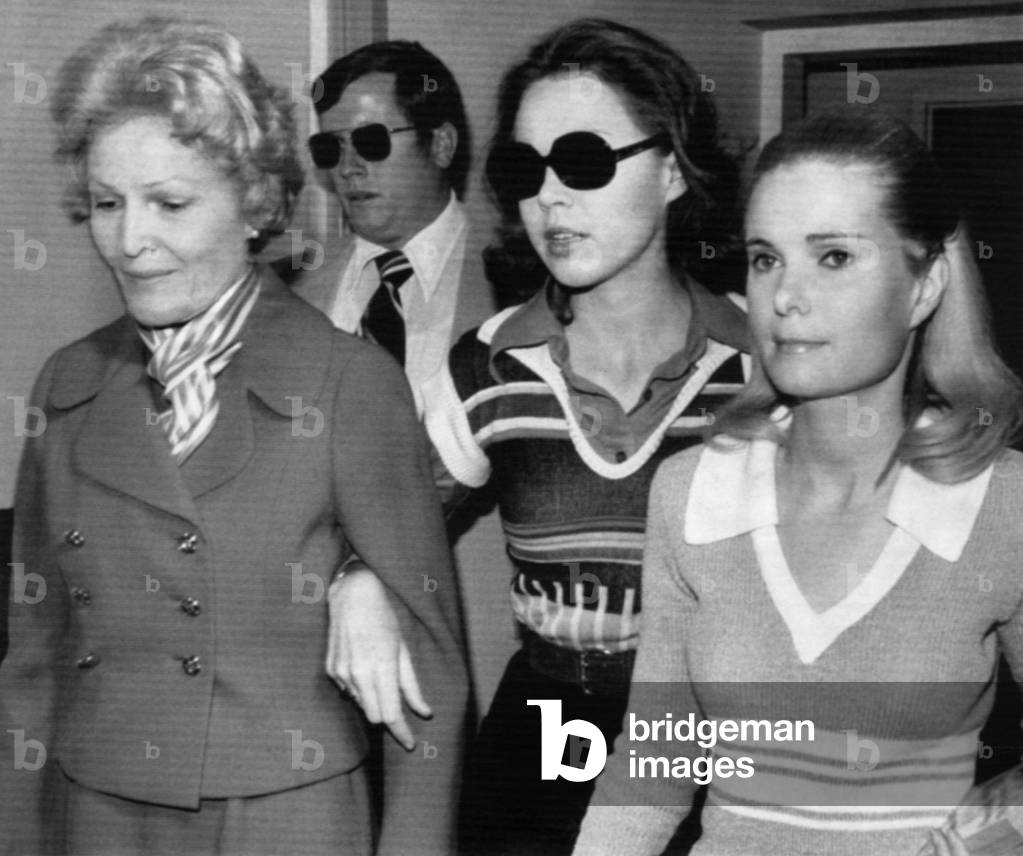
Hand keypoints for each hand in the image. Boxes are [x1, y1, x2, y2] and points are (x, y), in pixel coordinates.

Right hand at [326, 567, 431, 749]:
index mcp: (382, 668)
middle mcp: (359, 674)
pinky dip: (358, 687)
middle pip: (374, 717)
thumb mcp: (403, 649)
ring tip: (377, 671)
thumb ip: (411, 685)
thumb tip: (425, 712)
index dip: (401, 732)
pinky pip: (348, 691)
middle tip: (397, 708)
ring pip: (361, 704)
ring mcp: (342, 673)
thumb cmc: (384, 618)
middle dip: (386, 716)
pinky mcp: (331, 670)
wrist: (352, 595)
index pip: (390, 714)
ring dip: (372, 699)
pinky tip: (362, 664)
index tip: (410, 744)